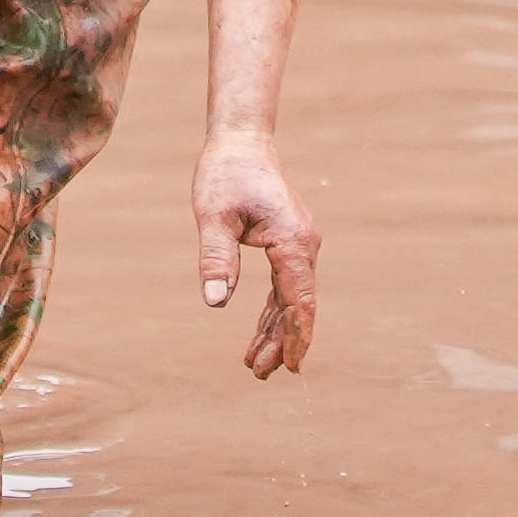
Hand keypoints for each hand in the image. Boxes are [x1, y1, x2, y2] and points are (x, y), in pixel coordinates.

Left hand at [192, 130, 317, 375]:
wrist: (242, 142)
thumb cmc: (226, 174)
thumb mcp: (213, 216)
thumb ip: (216, 258)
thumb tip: (214, 302)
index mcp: (293, 241)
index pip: (299, 300)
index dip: (296, 336)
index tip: (290, 366)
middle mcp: (304, 245)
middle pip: (298, 305)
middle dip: (281, 342)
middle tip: (260, 374)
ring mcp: (299, 245)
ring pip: (292, 299)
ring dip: (276, 330)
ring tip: (256, 364)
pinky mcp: (288, 243)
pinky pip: (285, 285)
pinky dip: (274, 311)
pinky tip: (262, 333)